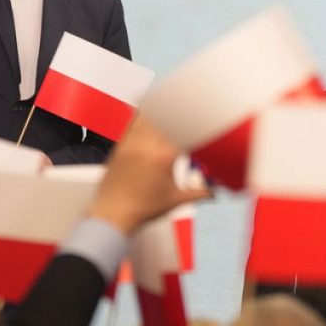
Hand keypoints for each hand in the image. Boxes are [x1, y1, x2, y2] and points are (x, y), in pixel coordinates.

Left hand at [85, 116, 211, 234]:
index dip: (198, 126)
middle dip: (181, 117)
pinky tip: (147, 112)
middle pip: (169, 118)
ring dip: (162, 113)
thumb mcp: (176, 200)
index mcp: (165, 156)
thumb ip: (199, 193)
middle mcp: (148, 145)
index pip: (187, 131)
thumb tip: (213, 191)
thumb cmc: (141, 209)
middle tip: (189, 118)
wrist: (112, 214)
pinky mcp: (120, 145)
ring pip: (150, 116)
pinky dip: (142, 116)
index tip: (203, 125)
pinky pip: (133, 123)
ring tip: (170, 111)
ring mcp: (132, 143)